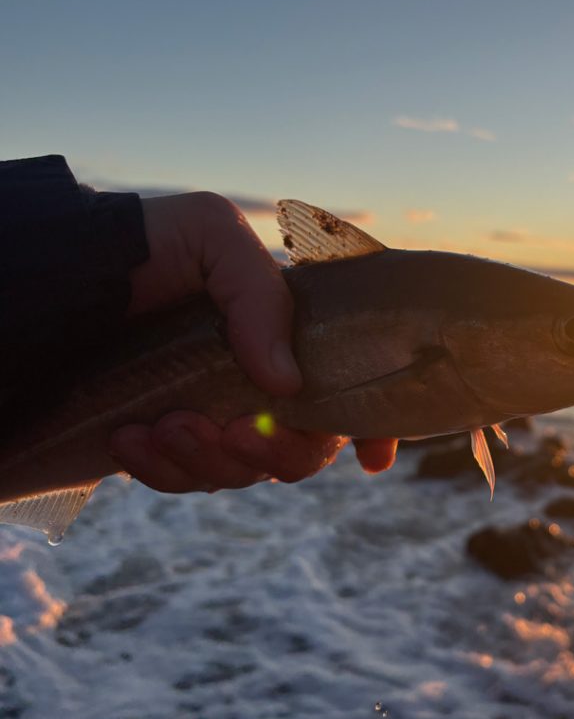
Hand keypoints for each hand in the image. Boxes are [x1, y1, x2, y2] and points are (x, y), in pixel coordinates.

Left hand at [109, 192, 397, 492]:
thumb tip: (286, 382)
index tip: (373, 459)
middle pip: (304, 449)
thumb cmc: (142, 245)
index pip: (347, 389)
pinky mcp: (167, 445)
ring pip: (245, 474)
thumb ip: (262, 296)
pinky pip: (184, 482)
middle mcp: (258, 382)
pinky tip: (130, 439)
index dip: (371, 428)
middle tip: (232, 427)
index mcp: (285, 334)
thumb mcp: (211, 236)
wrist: (55, 277)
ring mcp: (214, 416)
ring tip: (164, 422)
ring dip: (210, 459)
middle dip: (276, 453)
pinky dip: (162, 470)